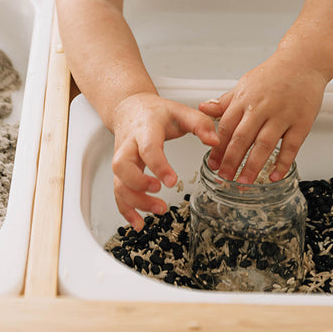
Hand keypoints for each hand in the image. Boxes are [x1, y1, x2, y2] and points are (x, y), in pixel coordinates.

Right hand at [110, 92, 219, 229]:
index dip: (157, 165)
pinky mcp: (120, 172)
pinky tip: (139, 223)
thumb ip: (199, 123)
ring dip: (135, 201)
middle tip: (159, 192)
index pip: (147, 147)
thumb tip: (215, 141)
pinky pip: (117, 192)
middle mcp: (129, 145)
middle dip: (138, 184)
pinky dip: (125, 210)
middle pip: (122, 166)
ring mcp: (122, 159)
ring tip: (160, 210)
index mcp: (145, 129)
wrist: (130, 108)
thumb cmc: (155, 112)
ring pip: (119, 182)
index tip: (171, 181)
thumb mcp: (180, 110)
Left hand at [198, 53, 326, 184]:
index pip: (226, 126)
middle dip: (231, 160)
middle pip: (242, 137)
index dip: (217, 146)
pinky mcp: (302, 122)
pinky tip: (274, 175)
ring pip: (264, 144)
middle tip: (224, 177)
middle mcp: (261, 107)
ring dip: (253, 165)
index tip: (212, 163)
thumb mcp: (244, 84)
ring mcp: (282, 115)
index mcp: (244, 99)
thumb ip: (225, 101)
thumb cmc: (272, 74)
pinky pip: (291, 146)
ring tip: (244, 181)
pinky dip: (283, 162)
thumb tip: (202, 108)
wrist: (302, 62)